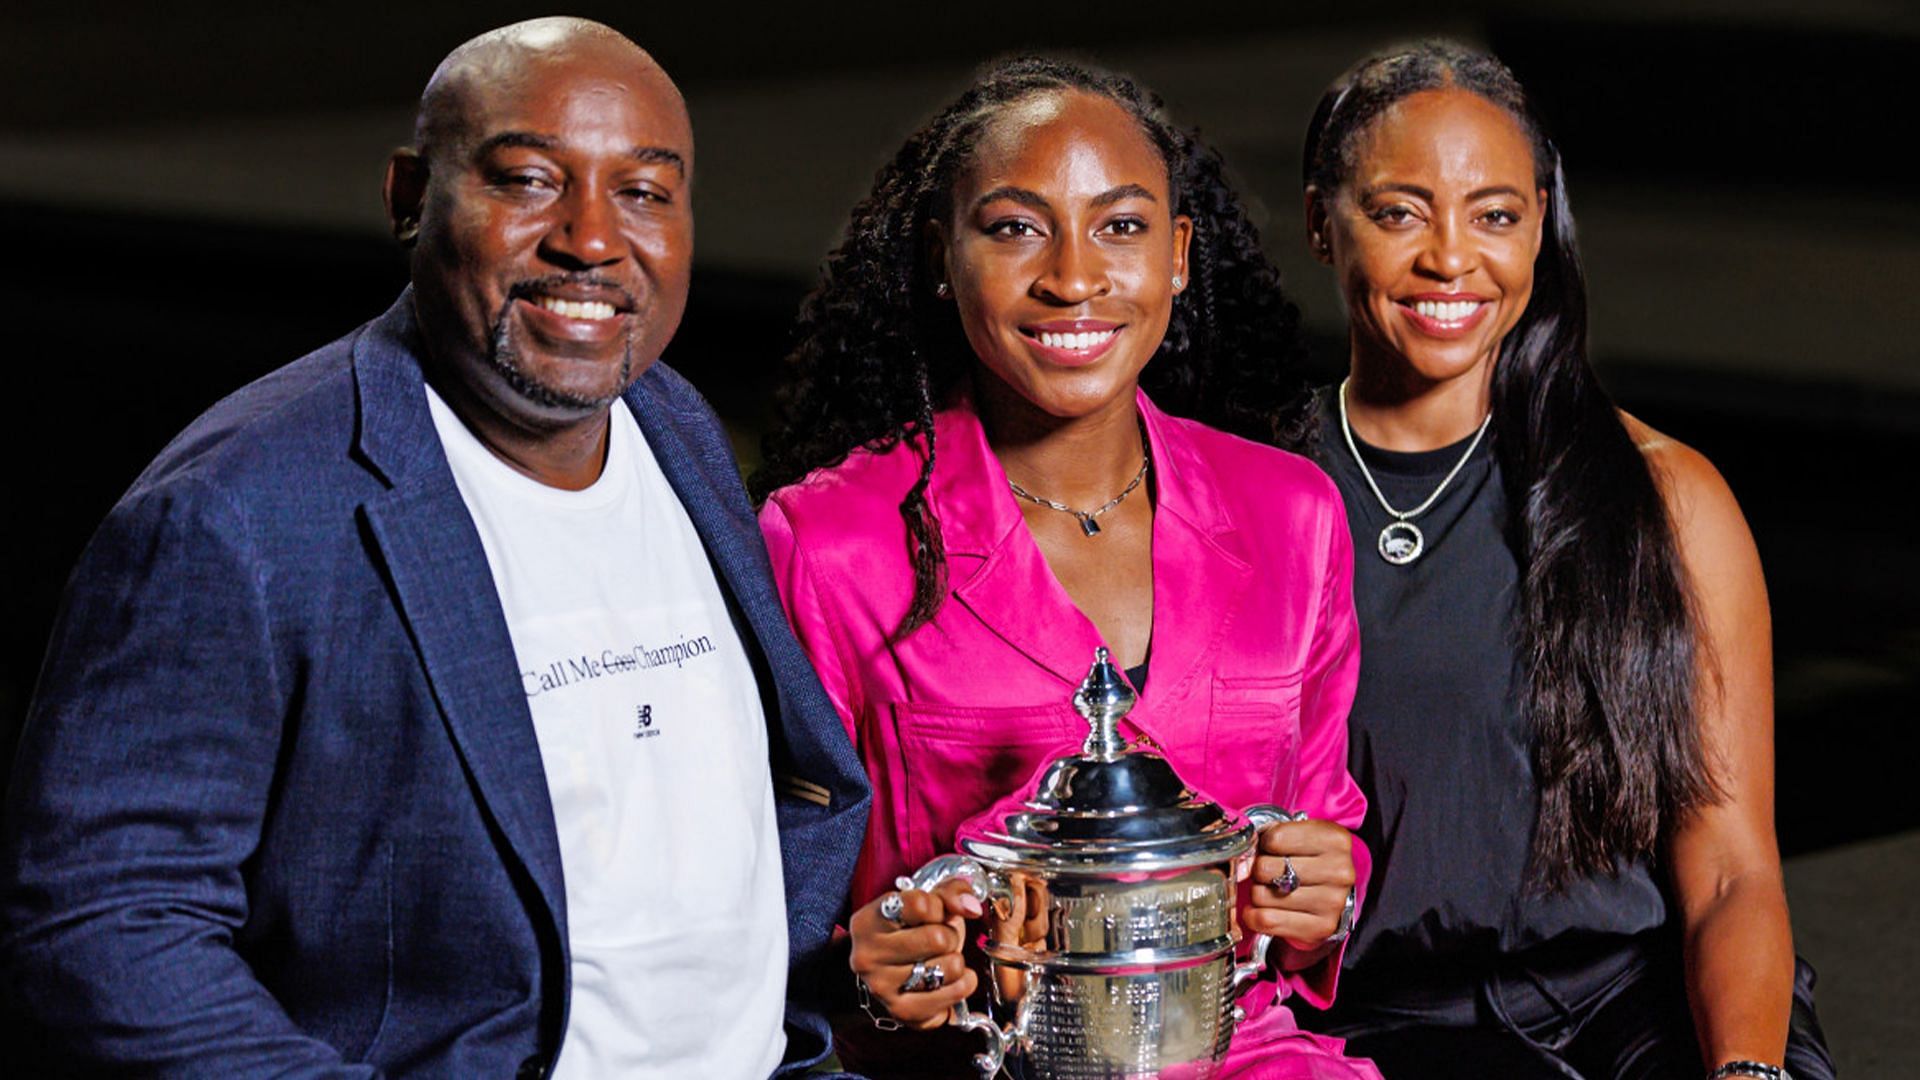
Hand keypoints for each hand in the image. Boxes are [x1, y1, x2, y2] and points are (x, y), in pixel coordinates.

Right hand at [848, 879, 982, 1027]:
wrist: (891, 975)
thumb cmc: (910, 933)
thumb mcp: (926, 903)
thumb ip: (950, 893)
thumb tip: (970, 907)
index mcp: (867, 921)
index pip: (921, 905)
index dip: (937, 907)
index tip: (932, 914)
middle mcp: (867, 955)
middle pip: (938, 938)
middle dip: (949, 936)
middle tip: (938, 940)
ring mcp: (882, 987)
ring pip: (950, 966)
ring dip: (955, 961)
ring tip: (939, 960)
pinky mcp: (903, 1011)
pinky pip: (956, 992)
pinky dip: (963, 983)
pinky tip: (949, 979)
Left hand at [1244, 818, 1355, 951]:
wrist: (1333, 891)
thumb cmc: (1309, 858)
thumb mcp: (1297, 834)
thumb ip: (1266, 837)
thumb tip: (1239, 867)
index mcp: (1334, 840)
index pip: (1275, 838)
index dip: (1264, 843)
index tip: (1271, 848)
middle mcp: (1338, 871)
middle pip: (1265, 868)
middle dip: (1259, 870)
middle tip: (1270, 872)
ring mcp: (1332, 902)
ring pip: (1262, 896)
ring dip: (1259, 893)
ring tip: (1272, 889)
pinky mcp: (1320, 927)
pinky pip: (1267, 920)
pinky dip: (1254, 915)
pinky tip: (1263, 908)